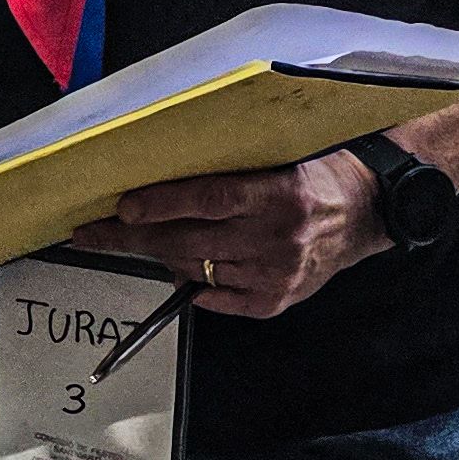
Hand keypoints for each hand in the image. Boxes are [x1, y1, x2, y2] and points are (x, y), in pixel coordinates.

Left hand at [81, 150, 388, 318]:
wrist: (366, 209)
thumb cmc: (312, 176)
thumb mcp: (277, 160)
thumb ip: (229, 173)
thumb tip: (162, 180)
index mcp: (278, 195)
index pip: (207, 200)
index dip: (160, 204)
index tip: (122, 207)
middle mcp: (277, 237)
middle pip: (189, 241)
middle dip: (131, 237)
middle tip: (91, 233)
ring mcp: (277, 273)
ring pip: (197, 269)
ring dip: (159, 257)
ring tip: (135, 242)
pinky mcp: (278, 298)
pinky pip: (220, 299)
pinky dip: (195, 285)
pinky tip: (181, 271)